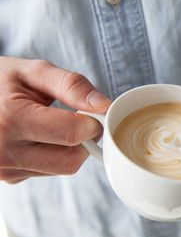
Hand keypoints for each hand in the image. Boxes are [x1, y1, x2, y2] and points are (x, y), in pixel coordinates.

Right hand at [0, 57, 110, 183]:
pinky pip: (47, 171)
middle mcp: (4, 151)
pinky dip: (53, 155)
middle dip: (84, 139)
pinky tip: (38, 137)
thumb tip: (103, 105)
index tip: (93, 111)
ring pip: (62, 168)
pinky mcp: (8, 177)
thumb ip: (71, 85)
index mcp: (11, 119)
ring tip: (52, 124)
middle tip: (77, 118)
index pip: (72, 134)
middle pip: (71, 159)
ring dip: (69, 148)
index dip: (92, 122)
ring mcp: (4, 168)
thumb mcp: (33, 72)